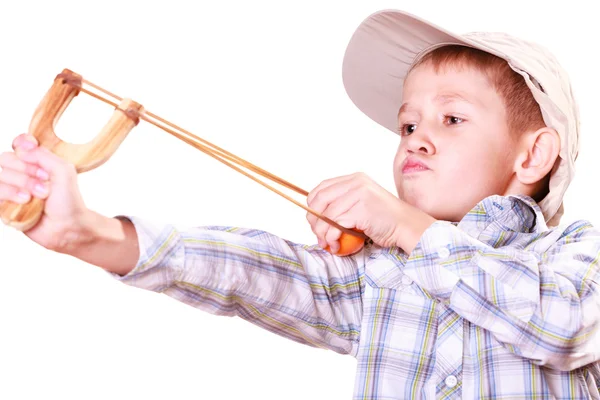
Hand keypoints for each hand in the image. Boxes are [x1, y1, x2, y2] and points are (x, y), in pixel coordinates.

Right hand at [0, 134, 88, 250]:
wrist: (66, 227)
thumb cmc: (68, 201)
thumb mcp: (64, 172)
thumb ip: (43, 155)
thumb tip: (21, 149)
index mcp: (36, 162)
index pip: (19, 145)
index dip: (21, 144)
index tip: (29, 148)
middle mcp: (20, 173)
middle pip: (5, 159)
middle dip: (24, 169)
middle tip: (44, 180)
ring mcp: (10, 188)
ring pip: (0, 175)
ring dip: (19, 183)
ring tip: (37, 195)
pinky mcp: (3, 204)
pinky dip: (9, 194)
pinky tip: (24, 201)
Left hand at [306, 172, 435, 254]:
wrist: (407, 226)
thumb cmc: (385, 219)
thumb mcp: (362, 202)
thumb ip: (344, 202)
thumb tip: (315, 215)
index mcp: (354, 179)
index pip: (322, 188)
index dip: (313, 205)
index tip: (314, 220)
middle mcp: (356, 183)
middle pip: (320, 200)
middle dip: (314, 221)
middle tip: (318, 235)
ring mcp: (359, 195)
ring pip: (326, 215)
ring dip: (322, 234)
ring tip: (327, 244)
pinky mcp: (361, 210)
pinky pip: (336, 225)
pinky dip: (332, 238)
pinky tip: (336, 245)